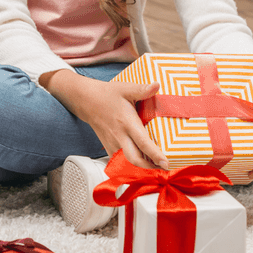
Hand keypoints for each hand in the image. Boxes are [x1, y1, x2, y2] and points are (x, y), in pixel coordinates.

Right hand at [41, 69, 168, 170]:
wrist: (86, 100)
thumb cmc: (107, 94)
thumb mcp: (126, 89)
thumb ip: (142, 89)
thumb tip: (157, 85)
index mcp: (127, 122)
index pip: (143, 143)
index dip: (155, 155)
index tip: (166, 163)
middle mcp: (119, 135)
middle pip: (135, 159)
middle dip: (150, 167)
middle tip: (164, 167)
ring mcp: (112, 143)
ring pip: (127, 162)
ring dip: (142, 166)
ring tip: (155, 165)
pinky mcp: (108, 146)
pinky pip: (120, 159)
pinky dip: (131, 163)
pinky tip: (141, 161)